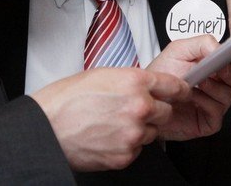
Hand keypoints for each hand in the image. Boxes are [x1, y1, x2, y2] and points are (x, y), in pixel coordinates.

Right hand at [30, 67, 188, 170]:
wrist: (48, 126)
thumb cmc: (68, 99)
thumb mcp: (103, 75)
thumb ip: (131, 80)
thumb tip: (146, 86)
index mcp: (135, 82)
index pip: (175, 85)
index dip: (180, 89)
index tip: (182, 92)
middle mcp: (139, 107)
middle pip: (167, 112)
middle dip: (155, 111)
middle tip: (133, 110)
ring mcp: (133, 133)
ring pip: (152, 132)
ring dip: (139, 129)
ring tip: (113, 123)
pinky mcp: (126, 155)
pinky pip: (137, 149)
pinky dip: (127, 145)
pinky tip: (108, 136)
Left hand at [147, 35, 230, 139]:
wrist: (147, 100)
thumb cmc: (162, 76)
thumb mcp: (178, 50)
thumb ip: (201, 44)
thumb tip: (220, 47)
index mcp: (214, 65)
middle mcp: (218, 83)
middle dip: (227, 71)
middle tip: (214, 67)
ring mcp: (215, 102)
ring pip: (229, 94)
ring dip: (212, 87)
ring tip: (196, 82)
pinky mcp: (210, 119)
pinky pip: (217, 110)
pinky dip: (205, 102)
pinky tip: (193, 97)